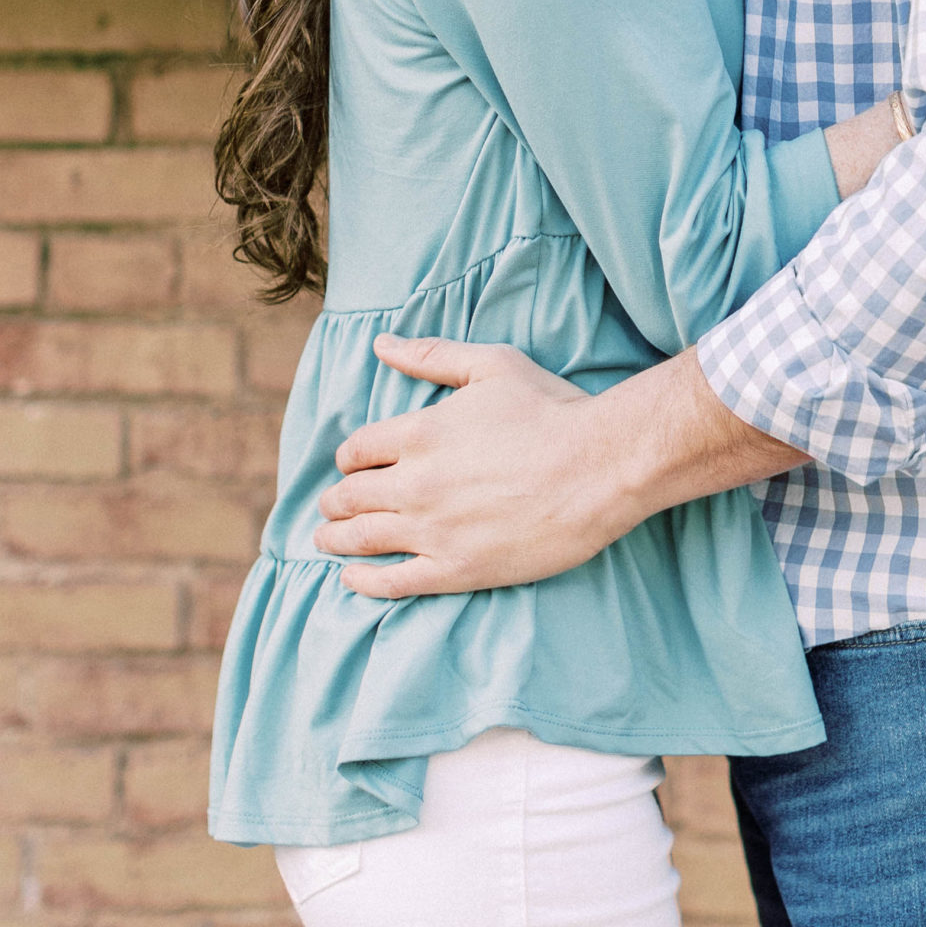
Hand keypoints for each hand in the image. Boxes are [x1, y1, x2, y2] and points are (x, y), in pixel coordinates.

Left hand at [313, 335, 604, 599]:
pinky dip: (362, 581)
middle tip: (330, 507)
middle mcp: (415, 481)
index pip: (358, 449)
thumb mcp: (491, 364)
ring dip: (334, 538)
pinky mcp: (455, 569)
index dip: (350, 458)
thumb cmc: (551, 409)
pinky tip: (350, 578)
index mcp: (421, 431)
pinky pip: (391, 582)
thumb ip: (431, 355)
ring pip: (361, 538)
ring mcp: (432, 529)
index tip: (352, 465)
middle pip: (351, 496)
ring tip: (325, 540)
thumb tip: (381, 344)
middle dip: (335, 501)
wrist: (600, 467)